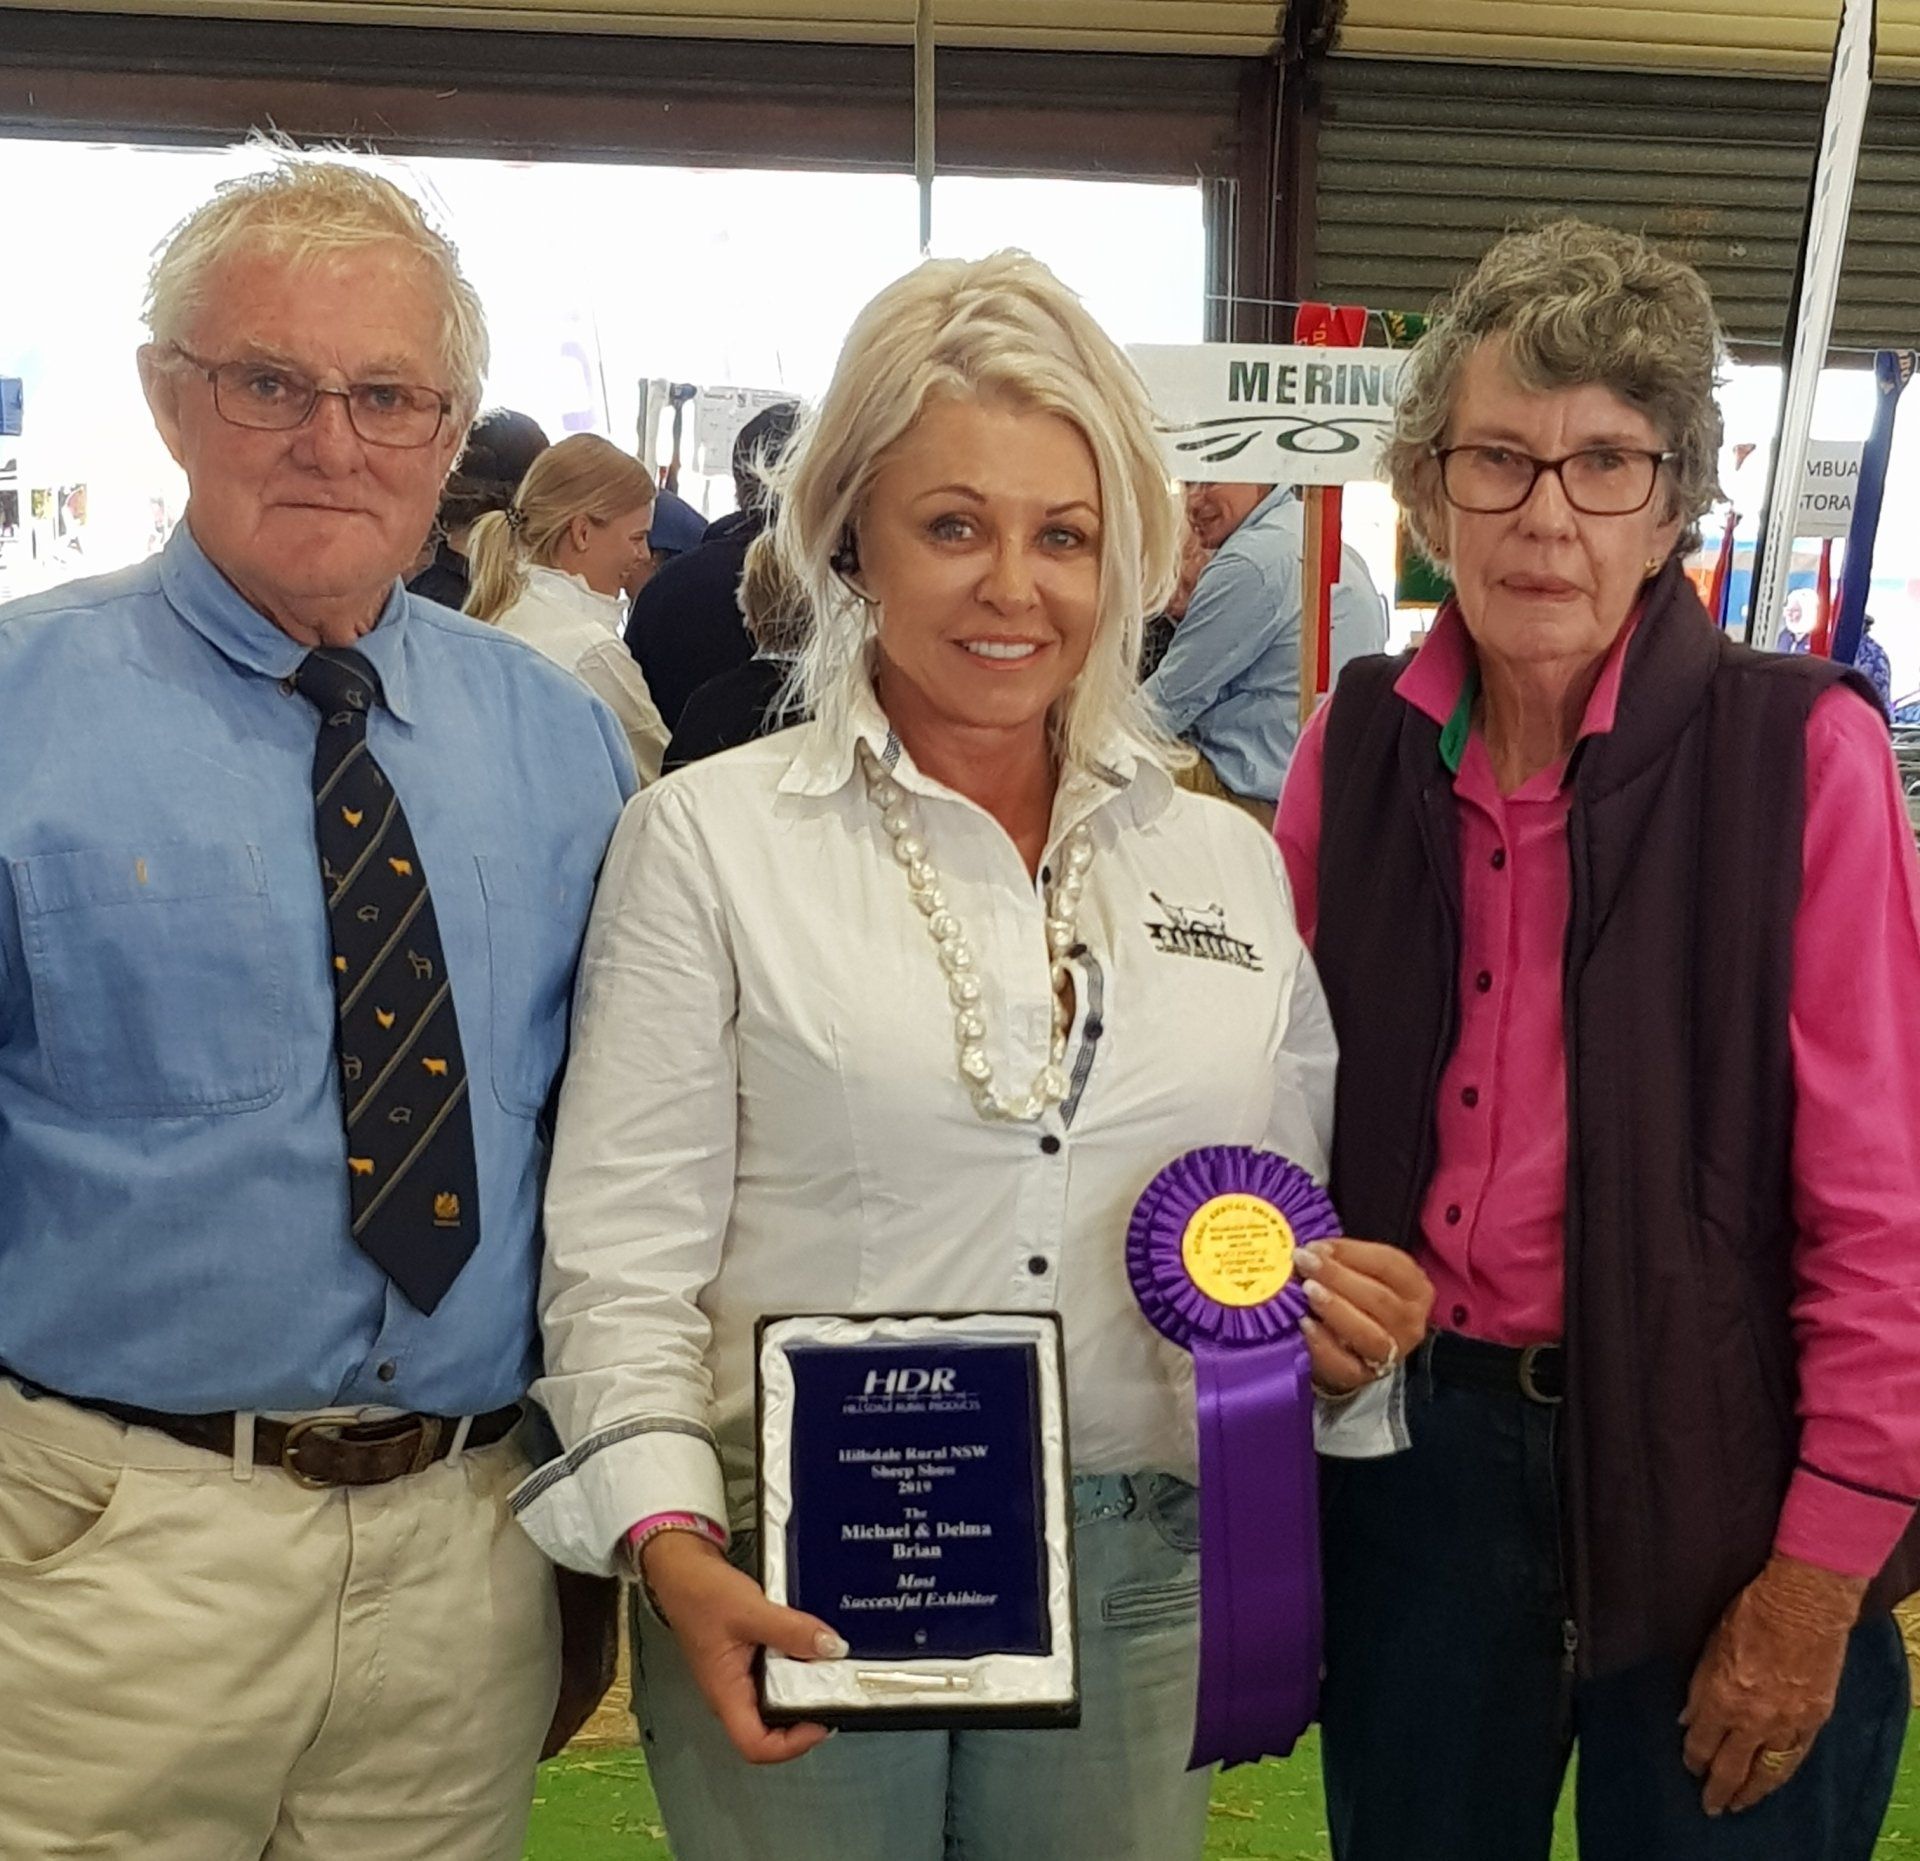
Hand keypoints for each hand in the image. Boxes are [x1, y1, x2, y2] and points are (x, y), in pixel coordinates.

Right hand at [640, 1529, 847, 1764]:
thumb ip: (791, 1630)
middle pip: (771, 1729)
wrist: (682, 1568)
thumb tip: (832, 1648)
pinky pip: (775, 1674)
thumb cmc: (701, 1592)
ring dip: (802, 1690)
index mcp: (725, 1693)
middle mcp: (731, 1693)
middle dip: (804, 1716)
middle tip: (834, 1693)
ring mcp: (738, 1677)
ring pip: (775, 1701)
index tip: (821, 1722)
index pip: (756, 1745)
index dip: (791, 1745)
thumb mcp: (750, 1610)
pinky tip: (810, 1648)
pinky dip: (795, 1666)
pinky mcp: (746, 1659)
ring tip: (828, 1671)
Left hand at [1294, 1238, 1432, 1395]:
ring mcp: (1392, 1353)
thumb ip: (1343, 1260)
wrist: (1350, 1348)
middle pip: (1378, 1298)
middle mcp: (1410, 1322)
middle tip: (1305, 1262)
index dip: (1351, 1252)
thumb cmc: (1356, 1298)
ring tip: (1308, 1290)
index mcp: (1416, 1288)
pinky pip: (1345, 1364)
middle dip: (1337, 1276)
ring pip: (1369, 1333)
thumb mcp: (1360, 1273)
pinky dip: (1323, 1344)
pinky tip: (1305, 1324)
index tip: (1316, 1245)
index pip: (1389, 1264)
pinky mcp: (1365, 1375)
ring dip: (1336, 1308)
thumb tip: (1312, 1249)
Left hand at [1680, 1554, 1864, 1813]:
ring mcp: (1788, 1724)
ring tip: (1739, 1805)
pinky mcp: (1814, 1721)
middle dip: (1718, 1789)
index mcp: (1723, 1698)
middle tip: (1710, 1806)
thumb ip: (1698, 1688)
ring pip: (1767, 1771)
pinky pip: (1794, 1758)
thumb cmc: (1750, 1615)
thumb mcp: (1710, 1646)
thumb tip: (1686, 1719)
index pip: (1702, 1742)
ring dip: (1751, 1792)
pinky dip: (1780, 1774)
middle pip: (1732, 1767)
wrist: (1805, 1606)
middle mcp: (1755, 1719)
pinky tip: (1772, 1782)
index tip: (1689, 1766)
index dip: (1693, 1758)